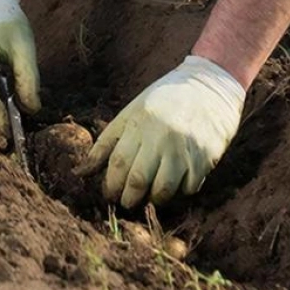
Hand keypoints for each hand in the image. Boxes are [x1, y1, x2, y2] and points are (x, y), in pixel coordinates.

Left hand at [76, 55, 244, 207]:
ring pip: (163, 190)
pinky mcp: (205, 158)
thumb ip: (106, 143)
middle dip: (129, 198)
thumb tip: (80, 172)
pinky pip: (188, 188)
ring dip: (153, 200)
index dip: (111, 185)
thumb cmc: (164, 101)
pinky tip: (175, 185)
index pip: (118, 164)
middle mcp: (161, 137)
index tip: (109, 194)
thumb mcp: (131, 114)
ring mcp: (184, 149)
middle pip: (138, 180)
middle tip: (127, 202)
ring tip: (149, 197)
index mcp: (139, 124)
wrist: (210, 86)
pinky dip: (179, 192)